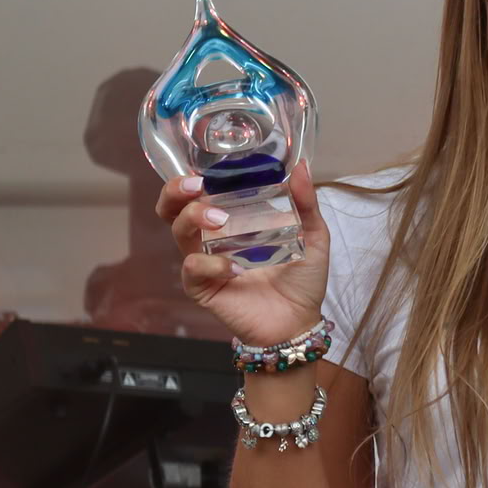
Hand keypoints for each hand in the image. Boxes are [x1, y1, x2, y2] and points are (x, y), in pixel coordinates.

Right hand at [155, 161, 329, 345]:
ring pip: (178, 231)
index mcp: (235, 220)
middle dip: (176, 191)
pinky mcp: (203, 287)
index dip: (194, 178)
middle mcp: (214, 237)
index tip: (204, 168)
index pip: (202, 193)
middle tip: (196, 186)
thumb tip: (300, 166)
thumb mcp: (313, 236)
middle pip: (175, 208)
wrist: (299, 321)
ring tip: (219, 218)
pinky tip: (235, 268)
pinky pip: (192, 269)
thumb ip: (306, 203)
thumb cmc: (302, 279)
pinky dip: (210, 264)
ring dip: (194, 218)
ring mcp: (206, 261)